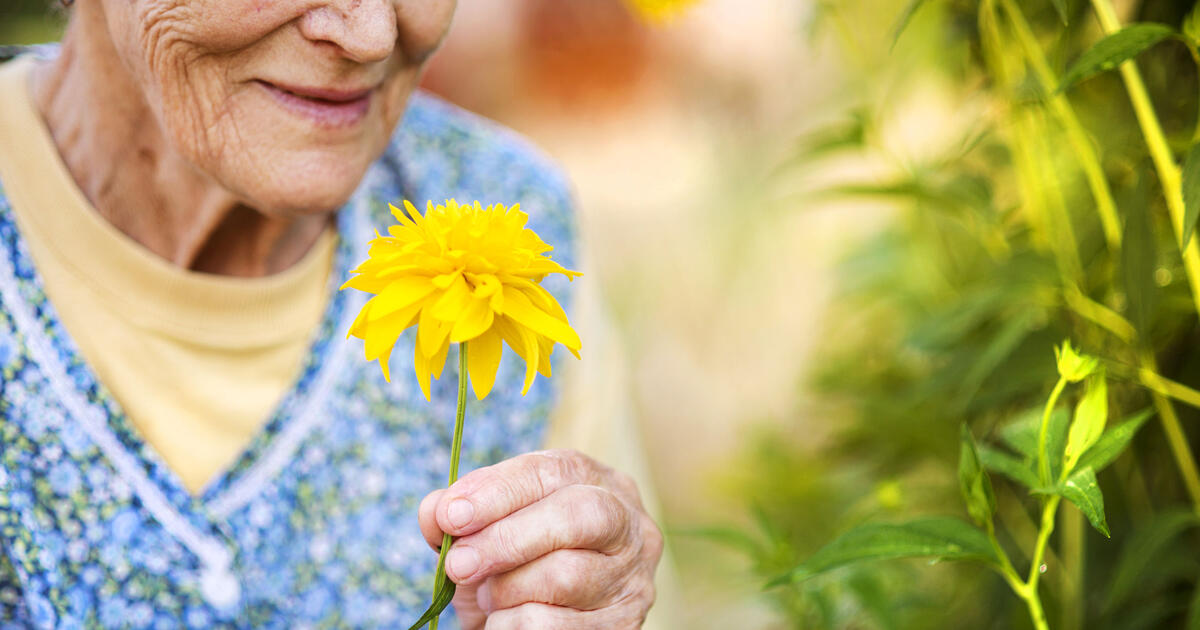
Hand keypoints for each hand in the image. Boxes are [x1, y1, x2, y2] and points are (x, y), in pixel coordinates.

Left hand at [417, 449, 662, 628]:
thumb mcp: (482, 532)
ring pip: (566, 575)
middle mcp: (627, 522)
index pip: (551, 471)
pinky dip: (515, 625)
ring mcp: (633, 576)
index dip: (498, 491)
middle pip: (577, 515)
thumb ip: (458, 513)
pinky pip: (559, 626)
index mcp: (593, 480)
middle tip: (459, 565)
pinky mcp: (627, 624)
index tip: (451, 515)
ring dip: (509, 589)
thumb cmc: (512, 565)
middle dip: (508, 539)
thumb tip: (436, 509)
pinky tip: (503, 622)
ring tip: (489, 597)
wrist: (537, 623)